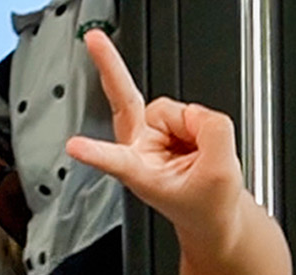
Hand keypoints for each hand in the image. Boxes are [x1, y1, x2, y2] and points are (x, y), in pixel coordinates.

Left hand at [65, 30, 247, 241]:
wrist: (212, 213)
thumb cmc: (206, 205)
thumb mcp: (221, 175)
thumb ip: (213, 132)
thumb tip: (198, 112)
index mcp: (140, 174)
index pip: (116, 160)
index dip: (96, 152)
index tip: (74, 146)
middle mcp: (138, 149)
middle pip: (125, 101)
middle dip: (111, 67)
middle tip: (94, 40)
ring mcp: (149, 134)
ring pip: (175, 108)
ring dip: (194, 126)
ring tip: (198, 155)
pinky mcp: (162, 124)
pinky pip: (188, 110)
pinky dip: (199, 124)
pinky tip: (197, 144)